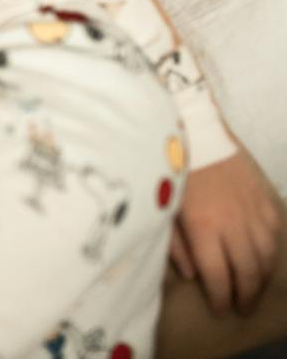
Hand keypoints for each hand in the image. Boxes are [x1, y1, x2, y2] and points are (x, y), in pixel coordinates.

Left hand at [169, 146, 282, 314]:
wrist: (196, 128)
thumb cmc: (171, 168)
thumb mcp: (164, 208)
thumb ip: (176, 245)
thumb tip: (193, 276)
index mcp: (204, 226)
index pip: (218, 274)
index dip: (221, 297)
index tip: (220, 311)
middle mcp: (234, 223)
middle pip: (247, 271)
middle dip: (245, 295)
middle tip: (241, 310)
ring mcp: (254, 210)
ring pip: (267, 255)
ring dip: (262, 278)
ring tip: (254, 291)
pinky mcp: (265, 197)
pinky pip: (275, 233)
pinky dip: (272, 252)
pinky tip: (265, 261)